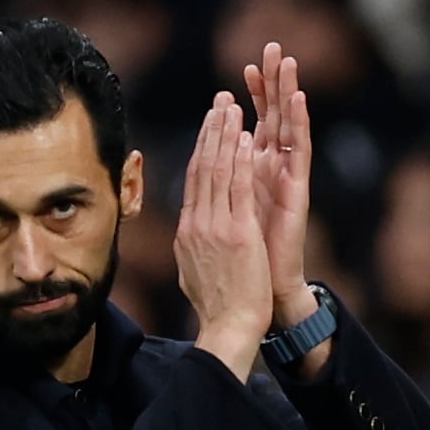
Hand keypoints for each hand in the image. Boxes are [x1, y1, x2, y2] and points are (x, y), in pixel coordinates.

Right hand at [176, 96, 274, 381]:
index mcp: (188, 231)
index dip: (201, 148)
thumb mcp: (193, 270)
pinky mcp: (238, 233)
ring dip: (225, 135)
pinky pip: (238, 188)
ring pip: (218, 170)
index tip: (209, 124)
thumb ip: (191, 246)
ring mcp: (216, 227)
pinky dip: (240, 160)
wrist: (228, 329)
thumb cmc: (217, 306)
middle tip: (220, 101)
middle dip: (212, 130)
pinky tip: (244, 137)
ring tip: (231, 107)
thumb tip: (185, 234)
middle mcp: (198, 223)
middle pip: (202, 167)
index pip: (194, 180)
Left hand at [242, 43, 316, 326]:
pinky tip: (299, 98)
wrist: (263, 293)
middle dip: (271, 84)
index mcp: (251, 175)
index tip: (239, 73)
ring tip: (287, 61)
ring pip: (288, 125)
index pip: (249, 128)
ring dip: (287, 91)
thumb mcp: (219, 220)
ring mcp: (286, 177)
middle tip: (272, 49)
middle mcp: (271, 171)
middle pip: (272, 117)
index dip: (245, 102)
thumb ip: (216, 194)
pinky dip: (300, 121)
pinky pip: (299, 149)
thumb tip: (205, 172)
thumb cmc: (243, 261)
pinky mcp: (297, 188)